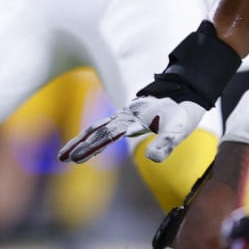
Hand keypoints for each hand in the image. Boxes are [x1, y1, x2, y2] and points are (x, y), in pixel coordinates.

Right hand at [60, 21, 240, 163]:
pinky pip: (104, 126)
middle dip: (79, 145)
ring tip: (66, 154)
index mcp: (132, 119)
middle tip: (62, 158)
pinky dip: (93, 135)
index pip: (106, 135)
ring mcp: (124, 115)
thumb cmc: (182, 111)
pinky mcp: (128, 116)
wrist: (186, 89)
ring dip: (81, 140)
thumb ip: (166, 144)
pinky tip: (90, 142)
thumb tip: (152, 159)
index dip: (91, 147)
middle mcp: (124, 117)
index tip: (76, 158)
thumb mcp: (179, 130)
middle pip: (95, 131)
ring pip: (97, 128)